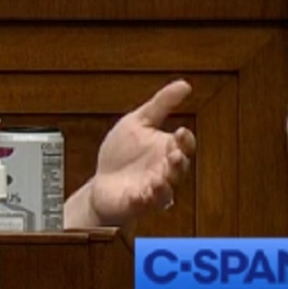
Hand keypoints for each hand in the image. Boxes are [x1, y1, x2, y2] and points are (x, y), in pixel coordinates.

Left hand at [83, 80, 196, 225]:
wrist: (102, 181)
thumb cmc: (123, 153)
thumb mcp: (138, 122)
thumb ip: (161, 105)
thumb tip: (185, 85)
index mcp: (167, 149)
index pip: (185, 145)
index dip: (185, 140)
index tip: (180, 132)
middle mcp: (165, 170)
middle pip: (179, 168)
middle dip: (178, 162)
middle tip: (174, 155)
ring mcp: (153, 189)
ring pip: (166, 188)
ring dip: (165, 183)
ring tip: (160, 177)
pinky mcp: (138, 203)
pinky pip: (145, 203)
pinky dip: (145, 199)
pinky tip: (141, 193)